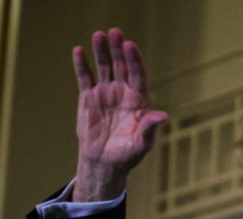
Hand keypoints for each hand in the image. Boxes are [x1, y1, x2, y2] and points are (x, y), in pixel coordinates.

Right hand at [72, 27, 168, 201]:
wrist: (105, 162)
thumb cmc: (128, 154)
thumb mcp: (142, 143)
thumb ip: (150, 127)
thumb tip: (164, 116)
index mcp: (139, 101)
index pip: (138, 75)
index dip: (135, 61)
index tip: (130, 46)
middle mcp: (124, 93)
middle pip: (122, 66)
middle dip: (119, 50)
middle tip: (116, 32)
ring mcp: (106, 93)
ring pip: (104, 67)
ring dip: (101, 51)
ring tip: (98, 35)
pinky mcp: (89, 97)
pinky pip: (85, 77)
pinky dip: (82, 64)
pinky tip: (78, 50)